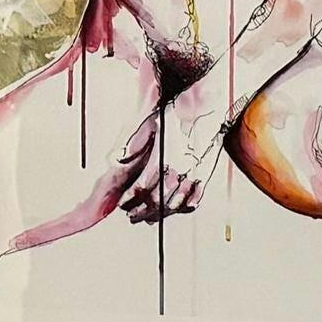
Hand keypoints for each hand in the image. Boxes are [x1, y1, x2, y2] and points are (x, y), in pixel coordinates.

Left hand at [118, 101, 222, 224]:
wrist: (204, 104)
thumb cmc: (175, 111)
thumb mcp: (147, 123)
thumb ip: (131, 144)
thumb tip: (116, 160)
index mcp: (163, 157)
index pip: (143, 188)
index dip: (131, 199)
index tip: (123, 204)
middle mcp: (180, 169)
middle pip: (158, 201)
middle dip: (142, 211)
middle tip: (132, 215)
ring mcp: (195, 174)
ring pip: (176, 205)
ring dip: (160, 214)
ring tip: (149, 217)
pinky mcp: (205, 174)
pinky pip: (195, 200)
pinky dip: (183, 209)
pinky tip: (174, 209)